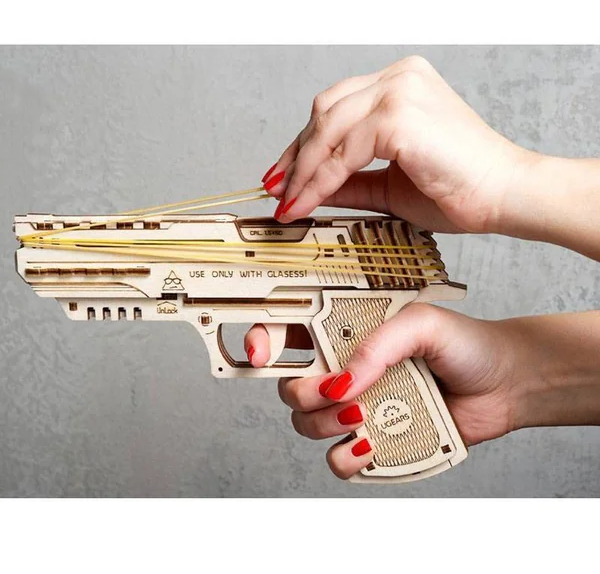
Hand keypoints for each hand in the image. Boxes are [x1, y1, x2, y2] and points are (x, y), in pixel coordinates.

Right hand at [245, 304, 516, 478]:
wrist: (504, 383)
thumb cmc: (464, 343)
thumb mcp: (422, 323)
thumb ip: (378, 345)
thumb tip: (343, 381)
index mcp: (347, 334)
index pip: (290, 335)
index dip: (263, 342)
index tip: (260, 353)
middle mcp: (345, 370)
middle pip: (290, 387)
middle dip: (302, 393)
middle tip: (336, 392)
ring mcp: (358, 407)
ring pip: (307, 425)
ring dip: (324, 425)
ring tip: (363, 416)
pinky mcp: (374, 440)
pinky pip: (338, 459)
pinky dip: (345, 458)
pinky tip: (369, 445)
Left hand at [262, 55, 533, 233]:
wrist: (504, 196)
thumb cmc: (459, 189)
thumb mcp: (390, 186)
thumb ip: (350, 182)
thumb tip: (312, 190)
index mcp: (400, 86)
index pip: (335, 109)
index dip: (305, 145)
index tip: (284, 176)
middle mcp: (398, 79)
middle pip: (324, 112)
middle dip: (295, 156)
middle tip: (276, 190)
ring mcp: (399, 92)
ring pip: (327, 129)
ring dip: (303, 171)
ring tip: (289, 203)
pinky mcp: (399, 115)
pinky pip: (343, 151)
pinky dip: (321, 179)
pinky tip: (308, 201)